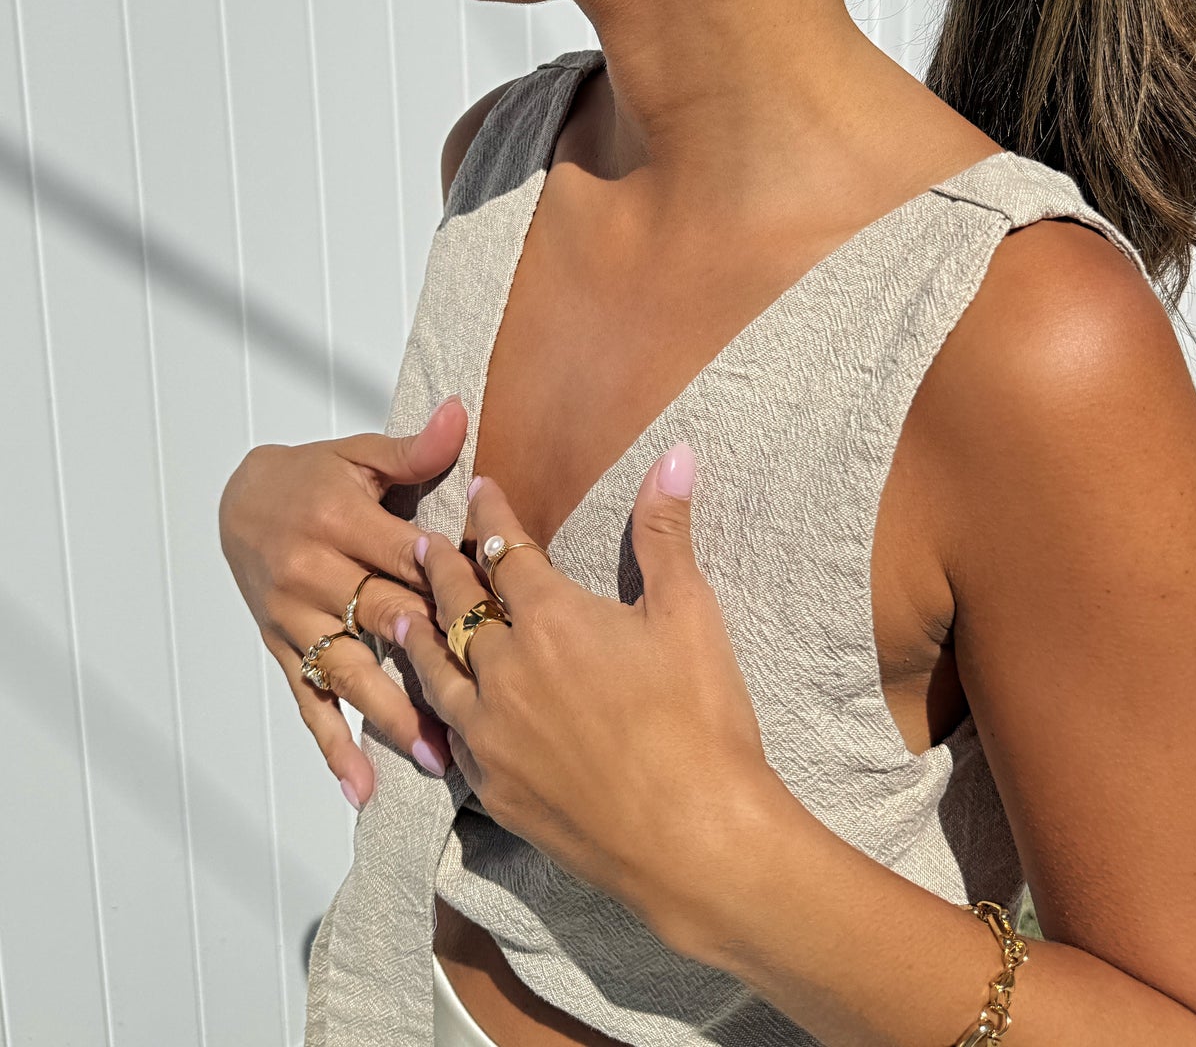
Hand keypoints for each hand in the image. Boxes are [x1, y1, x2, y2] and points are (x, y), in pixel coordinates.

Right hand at [218, 397, 469, 806]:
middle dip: (434, 659)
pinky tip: (360, 785)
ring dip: (394, 714)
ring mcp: (297, 618)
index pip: (406, 557)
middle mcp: (313, 573)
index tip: (501, 614)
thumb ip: (413, 449)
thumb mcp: (358, 455)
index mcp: (339, 520)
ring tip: (438, 756)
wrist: (237, 499)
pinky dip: (333, 746)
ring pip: (352, 670)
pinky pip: (310, 701)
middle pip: (384, 618)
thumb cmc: (310, 476)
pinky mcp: (285, 649)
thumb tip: (461, 414)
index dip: (453, 583)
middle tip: (487, 702)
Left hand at [380, 442, 783, 956]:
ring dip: (419, 636)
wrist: (691, 838)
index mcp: (552, 618)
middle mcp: (506, 670)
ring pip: (438, 671)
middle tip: (421, 543)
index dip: (491, 515)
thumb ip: (666, 532)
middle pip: (460, 607)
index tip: (478, 489)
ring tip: (400, 614)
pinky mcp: (493, 788)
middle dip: (441, 569)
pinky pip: (449, 735)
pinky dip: (436, 708)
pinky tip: (436, 707)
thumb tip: (673, 454)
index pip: (506, 551)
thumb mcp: (689, 613)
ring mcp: (491, 733)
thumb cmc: (699, 719)